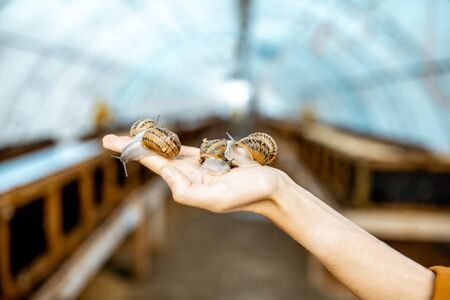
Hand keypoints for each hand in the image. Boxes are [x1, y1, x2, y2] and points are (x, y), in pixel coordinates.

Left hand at [102, 134, 283, 212]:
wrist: (271, 190)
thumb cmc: (249, 194)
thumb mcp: (217, 199)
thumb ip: (187, 191)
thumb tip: (164, 172)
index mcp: (186, 184)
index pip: (154, 163)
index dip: (132, 150)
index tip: (109, 141)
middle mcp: (189, 175)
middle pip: (155, 156)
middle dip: (133, 147)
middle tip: (107, 139)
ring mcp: (200, 167)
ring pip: (169, 151)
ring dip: (150, 144)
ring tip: (131, 138)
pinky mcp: (213, 160)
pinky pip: (188, 150)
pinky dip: (173, 145)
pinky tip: (162, 143)